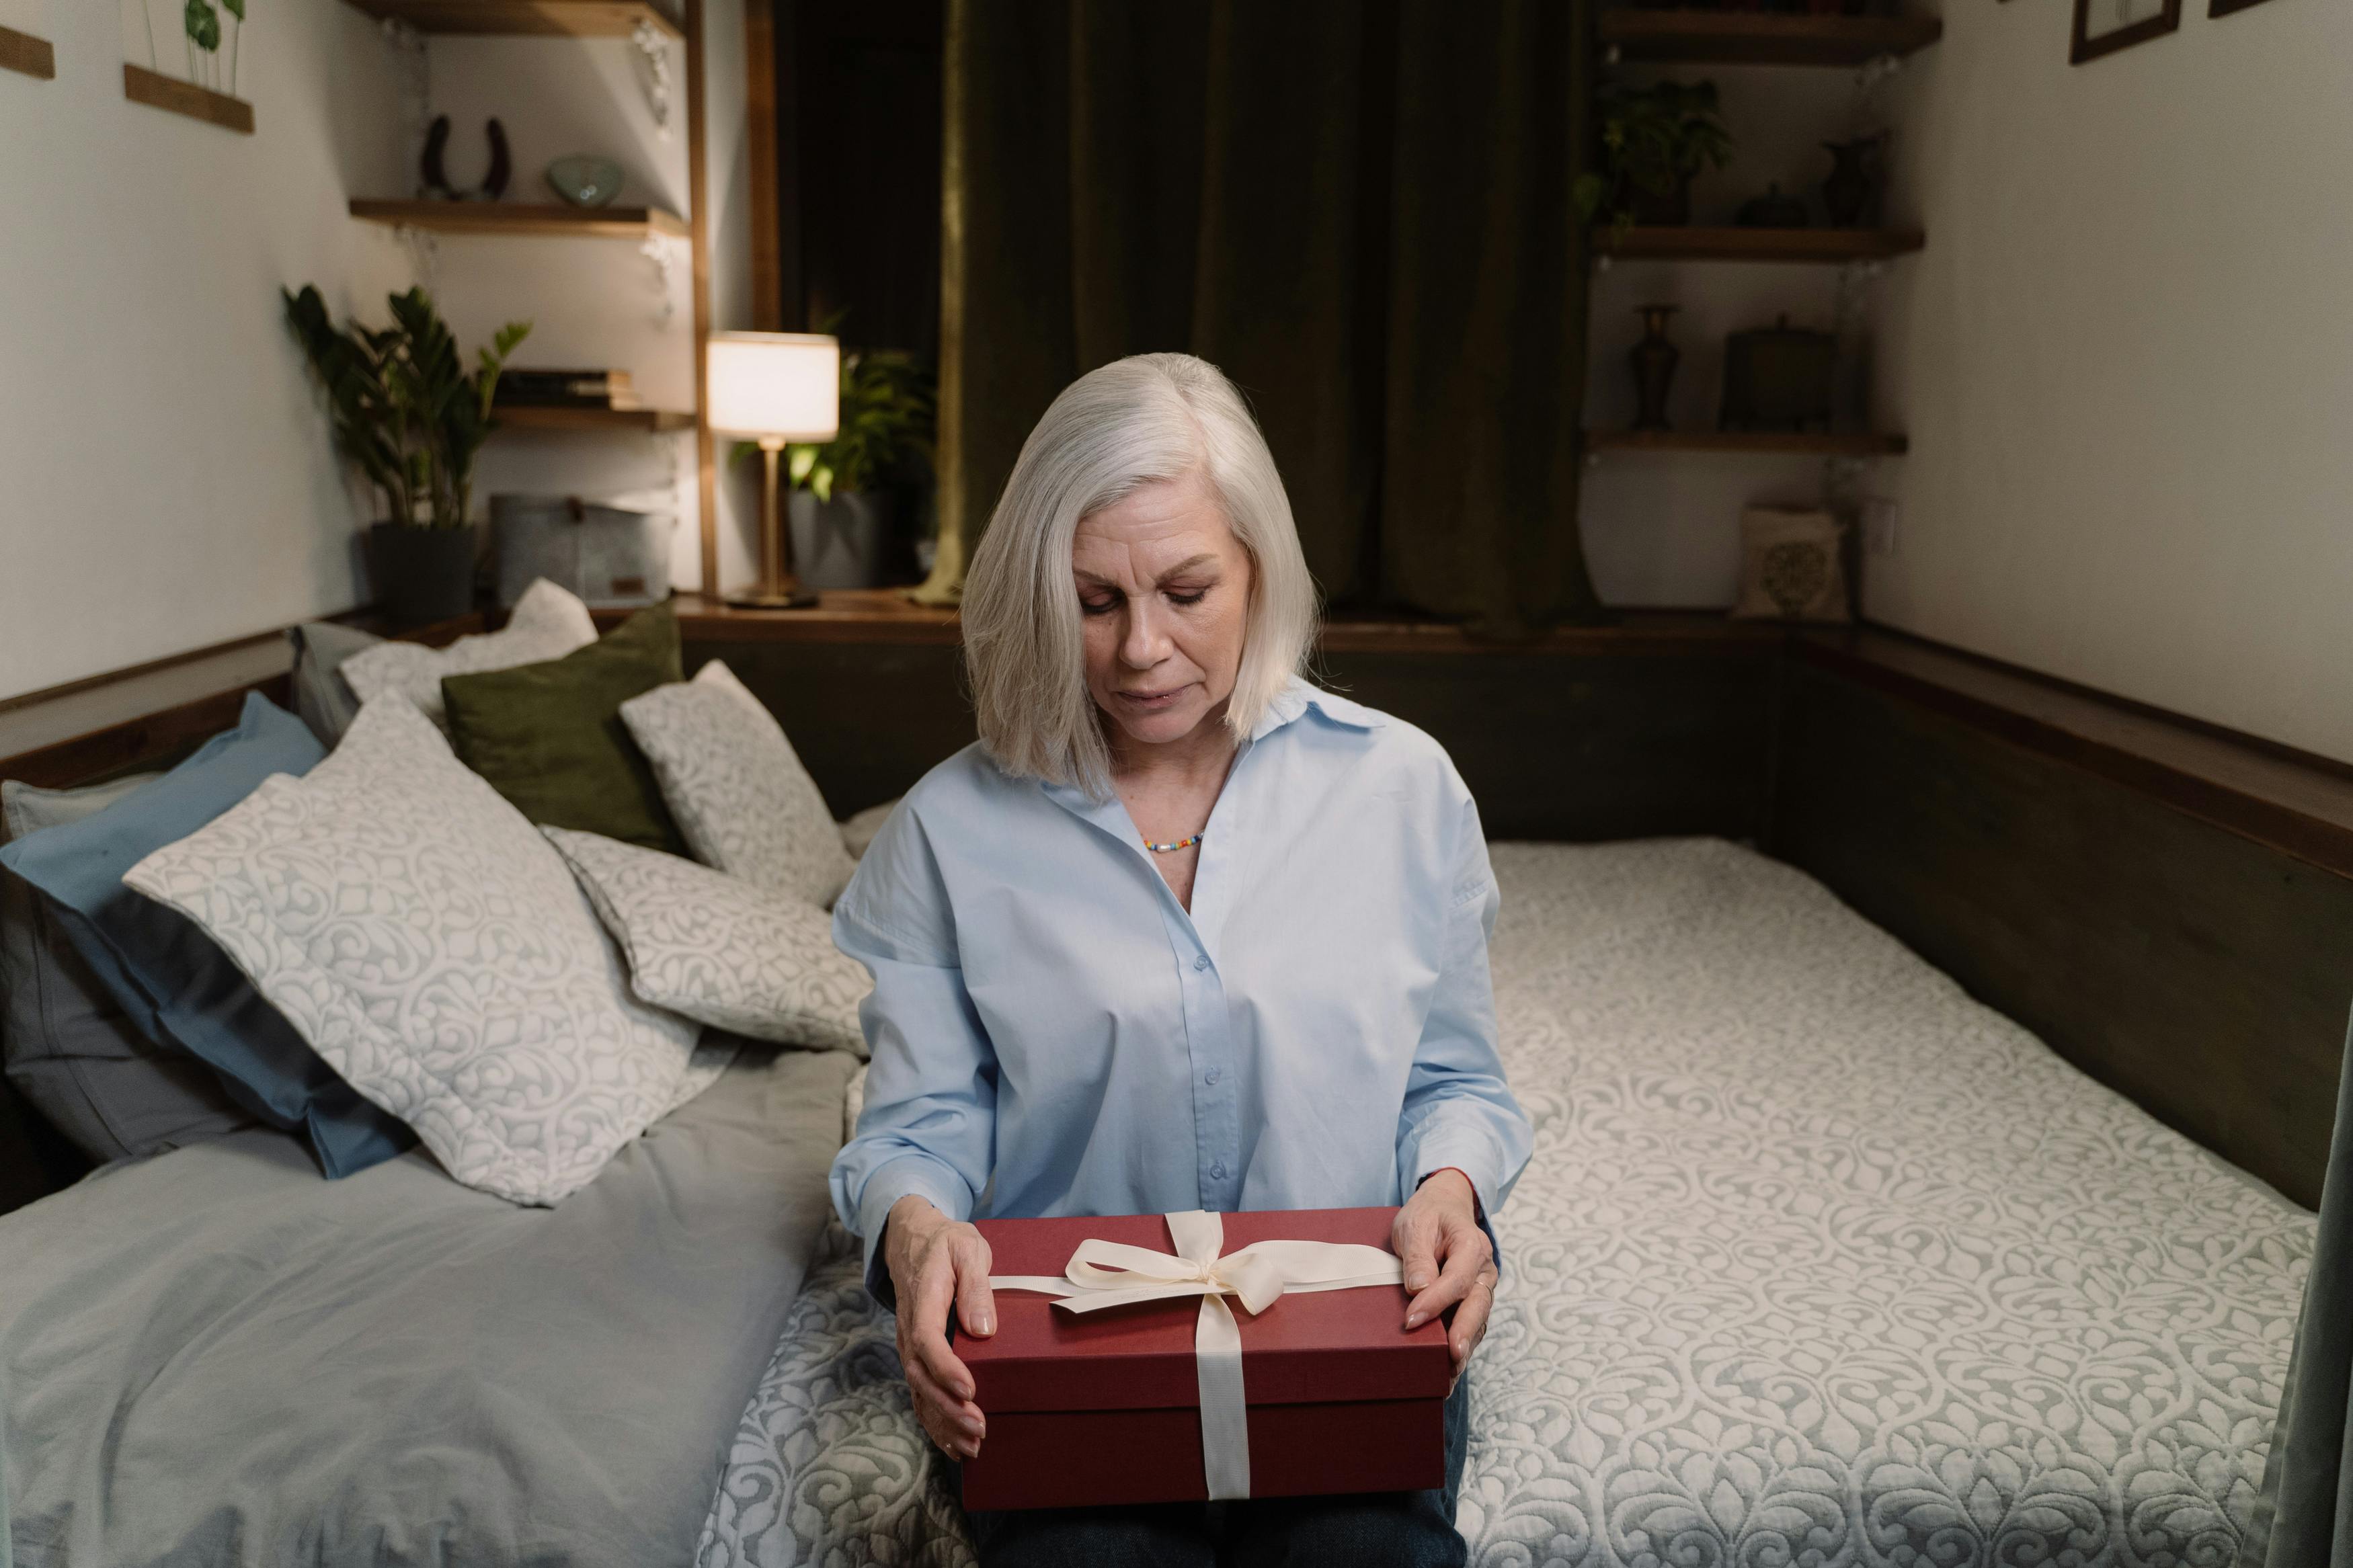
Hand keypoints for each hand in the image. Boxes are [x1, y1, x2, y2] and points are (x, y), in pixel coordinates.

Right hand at [883, 1194, 996, 1459]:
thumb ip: (975, 1285)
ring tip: (972, 1446)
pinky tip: (955, 1445)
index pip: (927, 1339)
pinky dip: (935, 1422)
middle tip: (979, 1428)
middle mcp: (909, 1328)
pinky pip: (920, 1393)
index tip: (970, 1390)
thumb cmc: (945, 1243)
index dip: (946, 1368)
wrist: (911, 1238)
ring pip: (919, 1391)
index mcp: (923, 1299)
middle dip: (948, 1408)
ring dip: (943, 1422)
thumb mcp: (966, 1248)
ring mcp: (909, 1345)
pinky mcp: (916, 1355)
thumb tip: (982, 1328)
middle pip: (921, 1375)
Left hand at [1392, 1169, 1497, 1387]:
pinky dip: (1459, 1349)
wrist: (1443, 1210)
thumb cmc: (1428, 1216)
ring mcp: (1481, 1290)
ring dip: (1462, 1349)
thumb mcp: (1415, 1225)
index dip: (1435, 1302)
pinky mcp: (1472, 1303)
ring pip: (1476, 1322)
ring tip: (1446, 1377)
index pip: (1457, 1280)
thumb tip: (1419, 1288)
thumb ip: (1418, 1255)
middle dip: (1463, 1334)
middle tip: (1451, 1359)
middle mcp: (1484, 1271)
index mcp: (1472, 1246)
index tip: (1410, 1321)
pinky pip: (1468, 1327)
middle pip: (1477, 1306)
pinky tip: (1446, 1373)